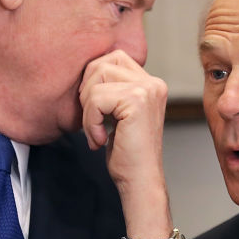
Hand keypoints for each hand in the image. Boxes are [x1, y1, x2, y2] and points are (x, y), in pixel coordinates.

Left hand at [79, 50, 171, 238]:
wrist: (139, 181)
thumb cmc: (127, 153)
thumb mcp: (118, 114)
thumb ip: (111, 90)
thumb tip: (85, 71)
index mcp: (151, 83)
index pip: (112, 57)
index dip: (93, 81)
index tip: (96, 111)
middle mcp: (153, 83)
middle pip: (101, 63)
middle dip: (87, 91)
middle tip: (92, 120)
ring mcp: (147, 90)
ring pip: (96, 79)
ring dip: (88, 109)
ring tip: (97, 131)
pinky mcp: (136, 100)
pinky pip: (95, 99)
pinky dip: (90, 121)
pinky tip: (100, 139)